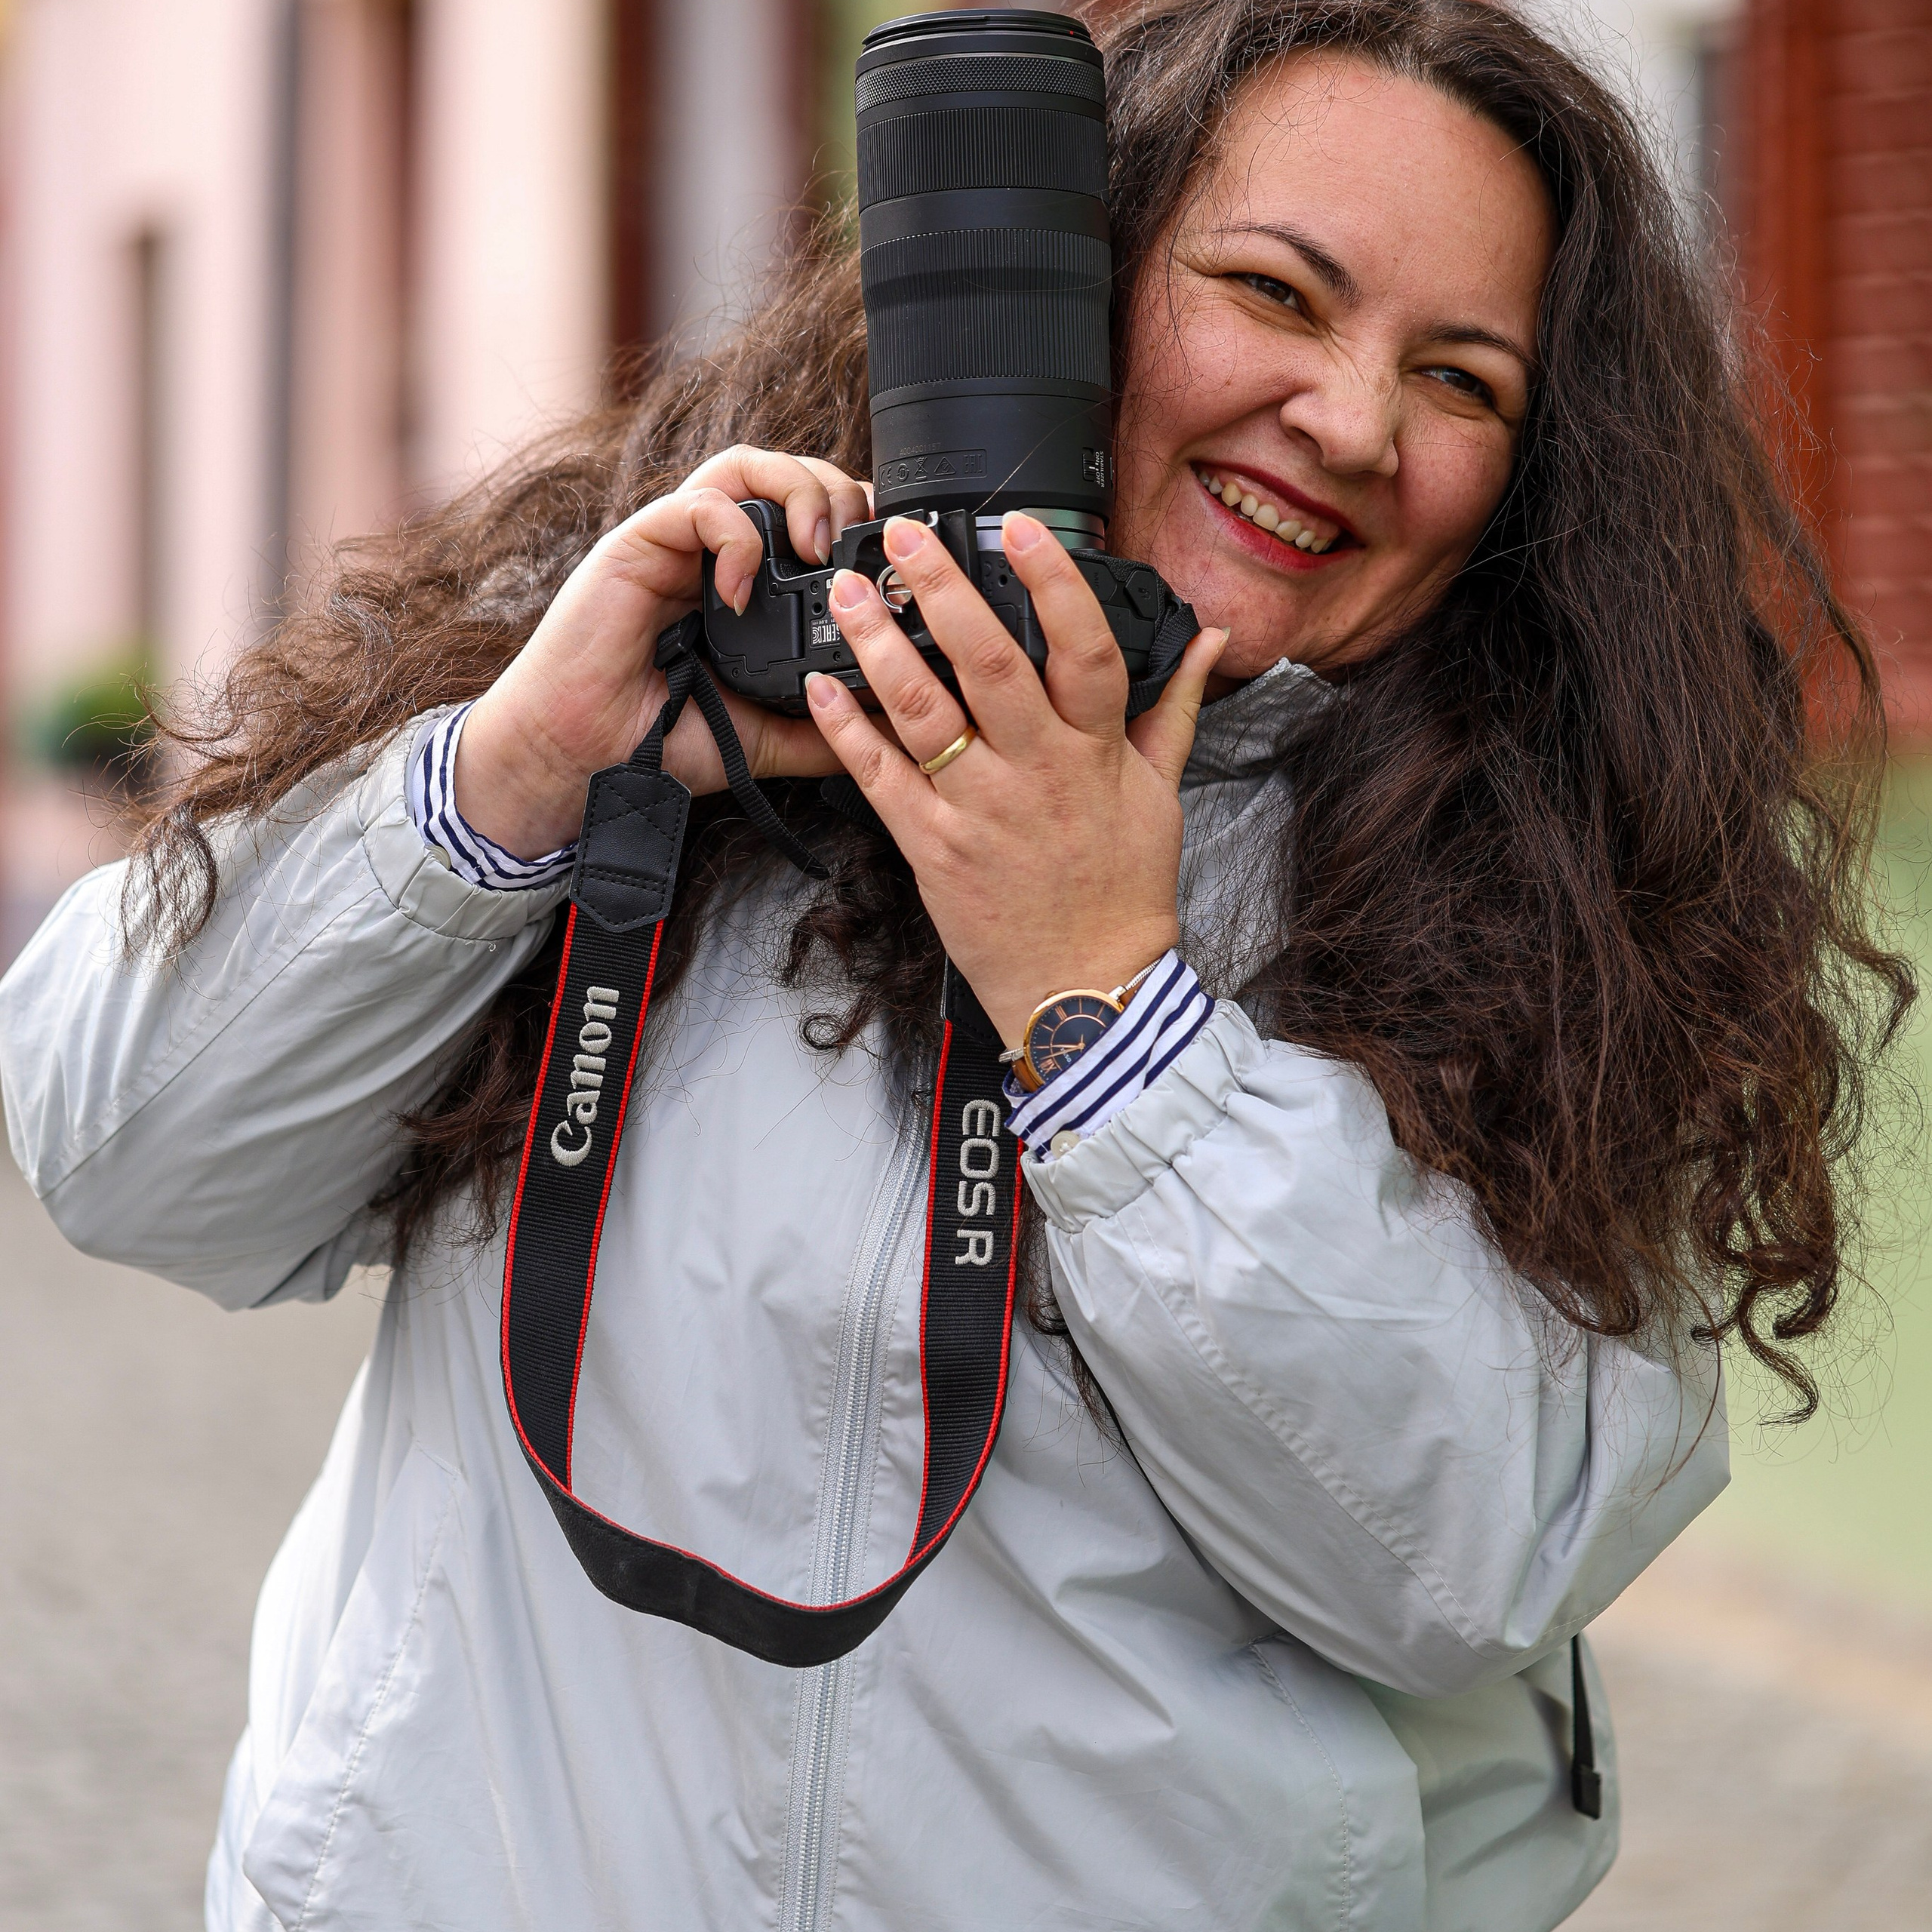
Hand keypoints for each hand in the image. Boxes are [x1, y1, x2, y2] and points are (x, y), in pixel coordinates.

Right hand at [454, 448, 869, 857]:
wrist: (581, 760)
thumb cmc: (658, 740)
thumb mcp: (767, 735)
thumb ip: (827, 724)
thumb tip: (898, 723)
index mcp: (744, 583)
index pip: (809, 514)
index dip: (854, 517)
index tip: (889, 560)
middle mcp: (711, 551)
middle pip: (786, 473)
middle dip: (837, 492)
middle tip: (860, 547)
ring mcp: (674, 543)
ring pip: (746, 466)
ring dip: (797, 491)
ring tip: (816, 549)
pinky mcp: (637, 544)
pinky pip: (698, 505)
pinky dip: (734, 538)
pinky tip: (739, 594)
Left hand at [806, 512, 1226, 1043]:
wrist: (1087, 987)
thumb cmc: (1123, 890)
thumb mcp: (1163, 792)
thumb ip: (1175, 707)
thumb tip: (1206, 639)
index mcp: (1096, 750)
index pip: (1083, 647)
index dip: (1053, 581)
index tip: (1021, 527)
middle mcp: (1039, 771)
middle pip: (989, 662)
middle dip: (940, 589)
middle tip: (901, 536)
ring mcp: (981, 809)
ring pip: (923, 710)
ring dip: (878, 645)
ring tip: (847, 592)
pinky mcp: (933, 847)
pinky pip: (880, 777)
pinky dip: (847, 729)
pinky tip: (820, 686)